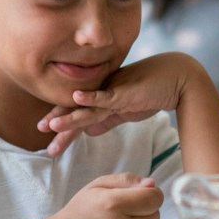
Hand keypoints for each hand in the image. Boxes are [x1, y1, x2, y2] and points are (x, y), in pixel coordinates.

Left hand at [38, 52, 202, 156]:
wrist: (177, 80)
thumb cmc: (153, 93)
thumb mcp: (126, 111)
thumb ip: (108, 120)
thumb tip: (89, 132)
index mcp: (103, 98)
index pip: (79, 114)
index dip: (64, 124)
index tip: (49, 138)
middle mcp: (104, 92)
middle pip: (77, 110)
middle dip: (59, 122)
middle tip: (40, 131)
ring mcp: (113, 91)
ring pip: (87, 107)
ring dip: (68, 117)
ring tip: (50, 126)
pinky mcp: (125, 92)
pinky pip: (106, 95)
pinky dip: (92, 97)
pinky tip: (76, 97)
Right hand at [44, 173, 164, 218]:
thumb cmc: (78, 213)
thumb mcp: (96, 187)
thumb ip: (126, 180)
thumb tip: (152, 184)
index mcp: (114, 205)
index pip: (155, 198)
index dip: (150, 194)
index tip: (138, 195)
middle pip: (155, 214)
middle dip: (144, 209)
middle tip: (123, 210)